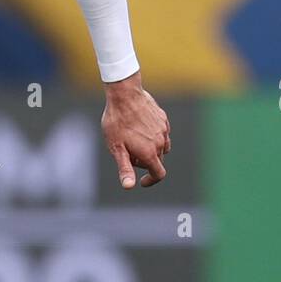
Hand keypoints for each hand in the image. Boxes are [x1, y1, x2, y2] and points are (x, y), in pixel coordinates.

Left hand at [101, 71, 170, 188]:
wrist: (125, 95)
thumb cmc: (117, 123)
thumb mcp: (117, 149)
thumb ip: (125, 168)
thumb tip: (129, 186)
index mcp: (150, 153)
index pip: (159, 174)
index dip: (151, 181)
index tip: (141, 181)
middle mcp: (161, 143)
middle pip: (157, 160)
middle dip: (144, 162)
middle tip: (127, 153)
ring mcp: (163, 130)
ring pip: (161, 147)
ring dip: (150, 149)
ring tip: (132, 140)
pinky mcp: (163, 119)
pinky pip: (161, 133)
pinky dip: (152, 136)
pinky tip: (138, 128)